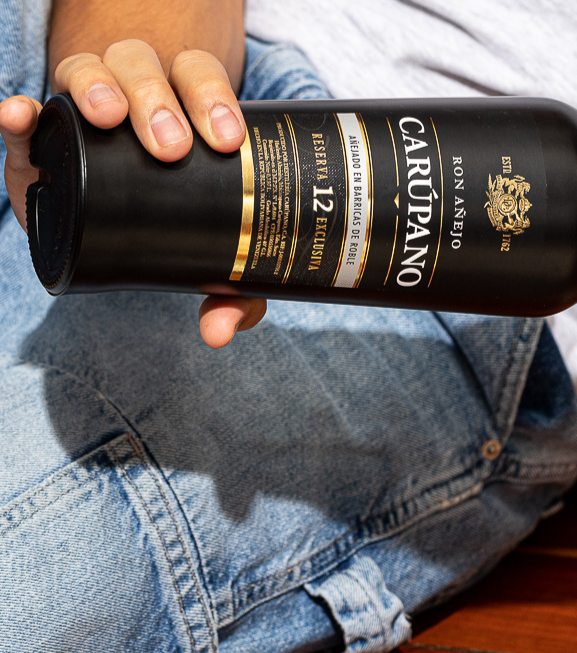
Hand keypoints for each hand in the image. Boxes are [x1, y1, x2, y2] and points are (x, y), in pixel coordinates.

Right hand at [0, 35, 264, 348]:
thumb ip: (229, 296)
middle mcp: (136, 95)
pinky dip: (20, 113)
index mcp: (187, 109)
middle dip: (159, 100)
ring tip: (108, 116)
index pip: (200, 79)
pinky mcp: (39, 141)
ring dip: (99, 87)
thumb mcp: (211, 260)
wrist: (112, 230)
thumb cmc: (178, 231)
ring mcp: (83, 109)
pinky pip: (26, 117)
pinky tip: (21, 114)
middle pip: (147, 70)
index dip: (213, 97)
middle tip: (171, 146)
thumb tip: (219, 331)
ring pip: (89, 72)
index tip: (227, 138)